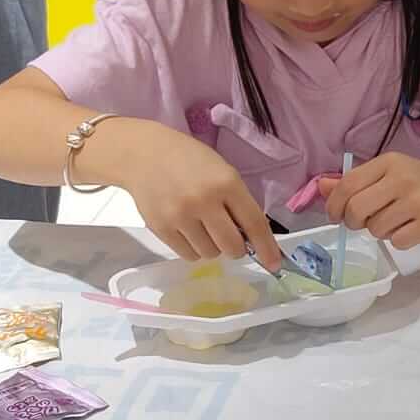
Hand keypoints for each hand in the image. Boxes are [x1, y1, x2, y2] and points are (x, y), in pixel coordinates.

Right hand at [120, 126, 281, 267]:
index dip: (266, 247)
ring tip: (205, 228)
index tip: (274, 264)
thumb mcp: (223, 172)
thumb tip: (251, 238)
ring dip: (214, 248)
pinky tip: (190, 232)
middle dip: (237, 248)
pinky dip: (194, 250)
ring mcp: (180, 216)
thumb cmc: (191, 161)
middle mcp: (204, 201)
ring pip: (209, 254)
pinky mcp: (160, 228)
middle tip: (232, 238)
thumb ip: (238, 202)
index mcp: (226, 184)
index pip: (254, 223)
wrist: (144, 154)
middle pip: (231, 246)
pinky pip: (188, 255)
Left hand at [320, 154, 419, 247]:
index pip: (349, 184)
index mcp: (390, 162)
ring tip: (397, 222)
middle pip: (357, 210)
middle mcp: (403, 179)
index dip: (334, 204)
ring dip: (380, 231)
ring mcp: (419, 202)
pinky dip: (400, 240)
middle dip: (354, 222)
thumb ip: (357, 181)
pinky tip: (413, 229)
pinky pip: (397, 242)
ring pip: (376, 229)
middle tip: (363, 223)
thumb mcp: (392, 174)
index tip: (335, 215)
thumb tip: (321, 187)